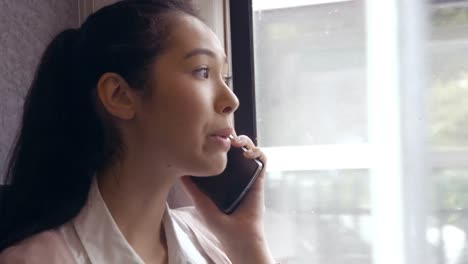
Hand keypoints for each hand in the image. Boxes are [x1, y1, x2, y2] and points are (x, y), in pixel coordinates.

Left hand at [180, 134, 274, 263]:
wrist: (238, 235)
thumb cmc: (219, 223)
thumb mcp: (200, 202)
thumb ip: (191, 187)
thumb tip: (180, 171)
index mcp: (222, 176)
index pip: (221, 153)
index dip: (218, 142)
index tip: (211, 137)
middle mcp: (236, 172)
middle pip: (235, 147)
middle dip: (231, 137)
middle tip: (225, 135)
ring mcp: (248, 174)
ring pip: (249, 149)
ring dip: (245, 140)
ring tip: (236, 142)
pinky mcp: (259, 178)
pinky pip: (263, 159)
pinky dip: (257, 152)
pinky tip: (247, 154)